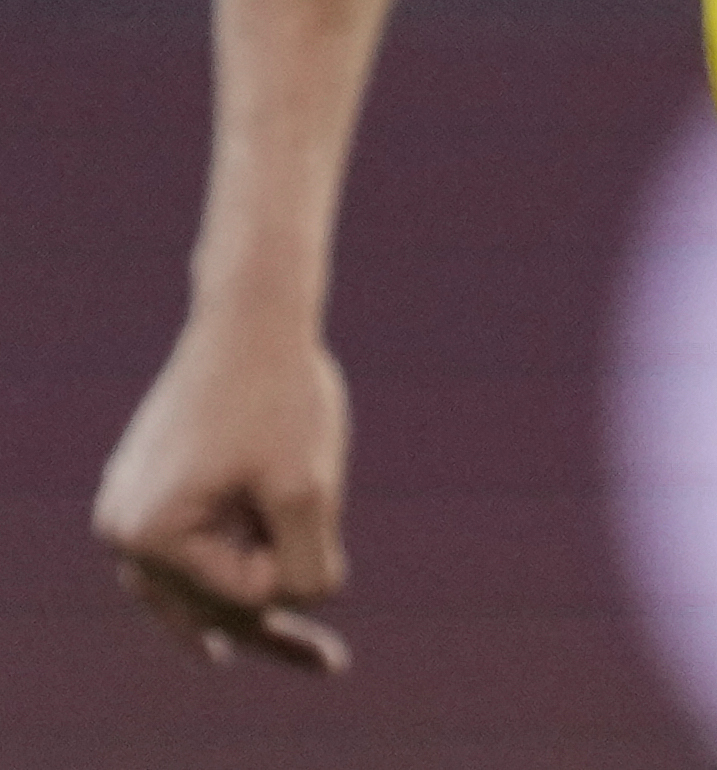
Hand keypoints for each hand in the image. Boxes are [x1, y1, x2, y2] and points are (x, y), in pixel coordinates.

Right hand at [93, 314, 354, 671]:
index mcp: (150, 536)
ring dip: (247, 600)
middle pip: (208, 603)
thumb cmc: (283, 398)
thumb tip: (292, 605)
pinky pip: (187, 554)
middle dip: (267, 624)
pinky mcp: (147, 491)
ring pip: (197, 583)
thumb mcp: (310, 490)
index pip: (239, 596)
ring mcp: (127, 510)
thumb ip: (307, 564)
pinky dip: (219, 575)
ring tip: (299, 656)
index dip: (293, 564)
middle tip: (330, 665)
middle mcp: (121, 532)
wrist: (252, 317)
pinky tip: (216, 630)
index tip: (305, 502)